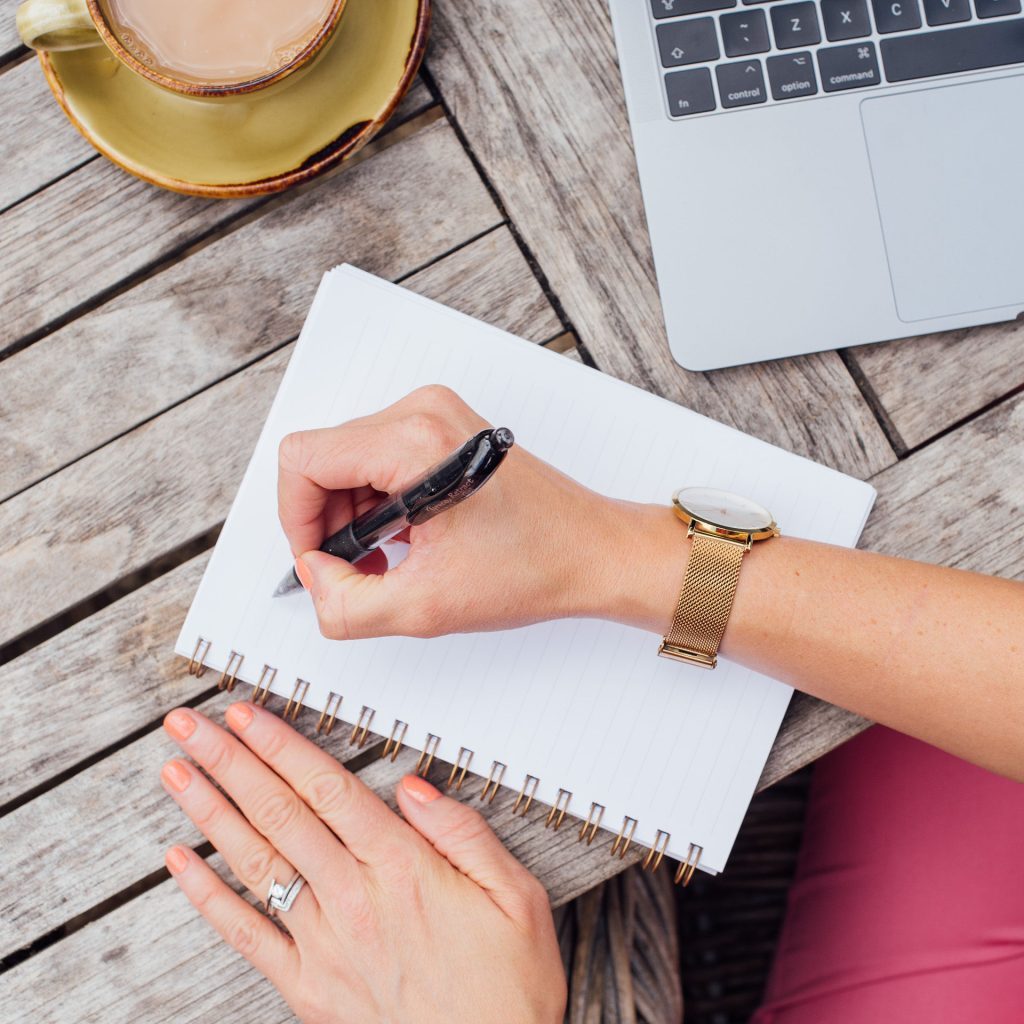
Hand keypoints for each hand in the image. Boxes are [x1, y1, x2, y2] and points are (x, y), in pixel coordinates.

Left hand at [160, 702, 566, 1022]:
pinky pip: (246, 935)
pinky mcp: (307, 986)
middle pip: (279, 813)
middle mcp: (353, 898)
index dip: (280, 745)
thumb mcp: (516, 896)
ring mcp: (323, 943)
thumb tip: (415, 786)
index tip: (245, 713)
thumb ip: (465, 833)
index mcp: (403, 868)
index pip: (327, 789)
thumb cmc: (509, 985)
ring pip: (255, 862)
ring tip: (177, 771)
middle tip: (189, 726)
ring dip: (211, 811)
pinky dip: (207, 897)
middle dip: (229, 761)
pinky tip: (180, 864)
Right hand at [278, 384, 683, 639]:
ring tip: (387, 560)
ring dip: (353, 515)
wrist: (594, 552)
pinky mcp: (446, 428)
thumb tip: (315, 577)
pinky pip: (380, 457)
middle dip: (327, 521)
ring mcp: (436, 414)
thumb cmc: (535, 567)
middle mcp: (422, 412)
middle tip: (356, 569)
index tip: (320, 560)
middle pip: (324, 457)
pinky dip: (379, 502)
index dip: (296, 518)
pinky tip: (404, 541)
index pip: (304, 459)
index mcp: (414, 442)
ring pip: (349, 459)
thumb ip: (346, 605)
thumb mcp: (426, 607)